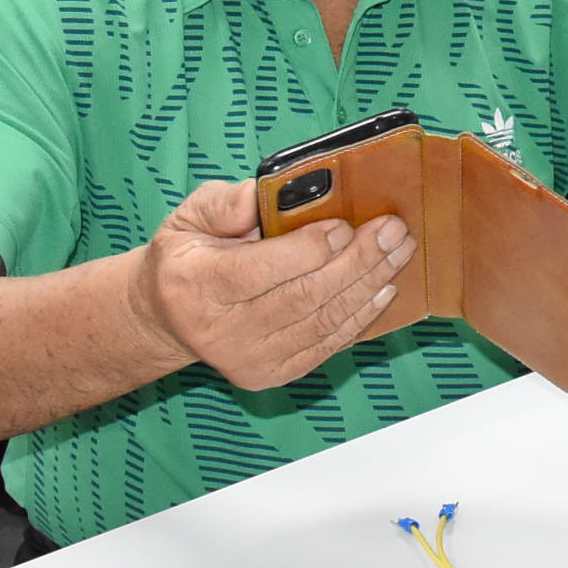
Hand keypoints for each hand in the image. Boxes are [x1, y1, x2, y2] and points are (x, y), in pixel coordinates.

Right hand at [127, 180, 415, 391]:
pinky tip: (383, 289)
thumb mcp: (190, 216)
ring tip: (399, 252)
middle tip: (393, 231)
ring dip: (368, 286)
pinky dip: (359, 318)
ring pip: (321, 323)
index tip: (346, 225)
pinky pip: (325, 345)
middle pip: (302, 298)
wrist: (168, 316)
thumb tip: (271, 193)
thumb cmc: (186, 256)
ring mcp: (247, 359)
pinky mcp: (270, 374)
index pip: (260, 271)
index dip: (309, 250)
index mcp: (196, 284)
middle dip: (356, 262)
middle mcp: (220, 331)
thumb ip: (227, 202)